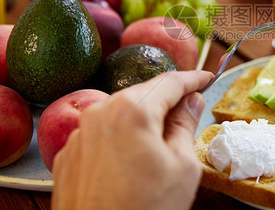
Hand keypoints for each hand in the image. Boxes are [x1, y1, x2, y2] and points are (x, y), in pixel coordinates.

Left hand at [51, 70, 212, 209]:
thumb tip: (191, 100)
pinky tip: (132, 163)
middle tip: (190, 111)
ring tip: (161, 145)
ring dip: (142, 122)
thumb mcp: (182, 166)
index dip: (193, 79)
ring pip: (120, 115)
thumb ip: (186, 125)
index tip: (206, 78)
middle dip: (167, 101)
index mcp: (131, 110)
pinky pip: (101, 136)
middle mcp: (99, 112)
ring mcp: (79, 135)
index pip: (169, 82)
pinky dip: (120, 139)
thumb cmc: (145, 208)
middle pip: (142, 96)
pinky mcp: (68, 156)